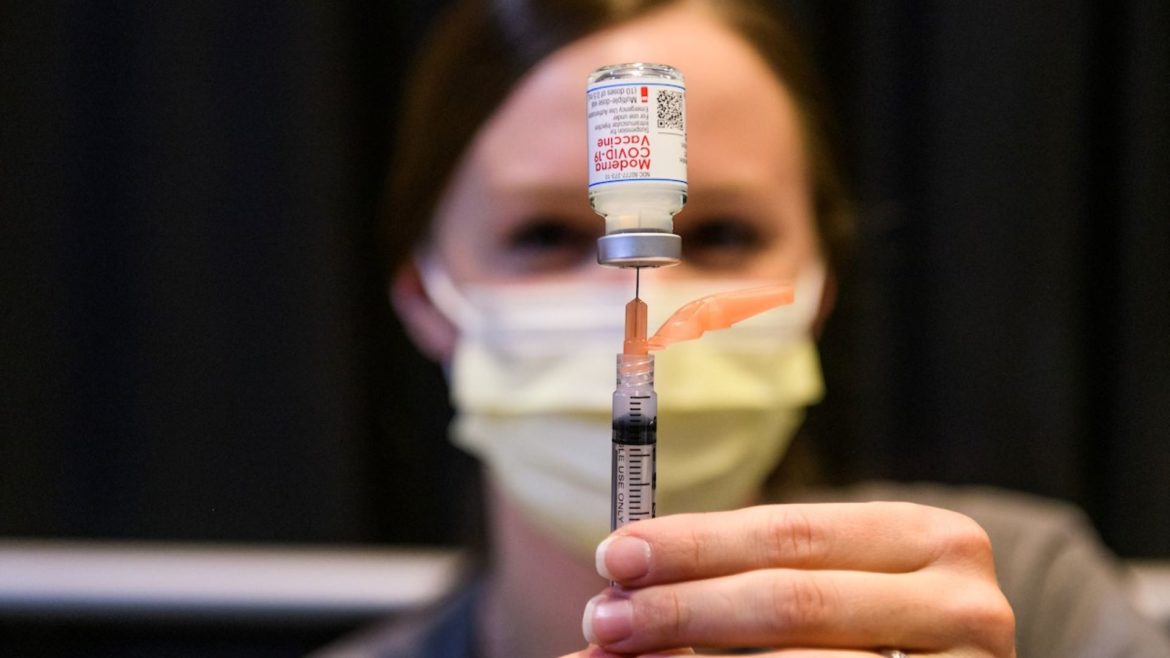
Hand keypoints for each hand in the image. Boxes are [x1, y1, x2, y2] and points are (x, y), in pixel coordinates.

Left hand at [561, 502, 1015, 656]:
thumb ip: (751, 576)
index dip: (695, 544)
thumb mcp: (835, 585)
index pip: (789, 533)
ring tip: (618, 657)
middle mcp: (962, 602)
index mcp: (927, 539)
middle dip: (683, 609)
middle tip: (603, 618)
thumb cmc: (877, 631)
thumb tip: (626, 582)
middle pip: (792, 599)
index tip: (614, 554)